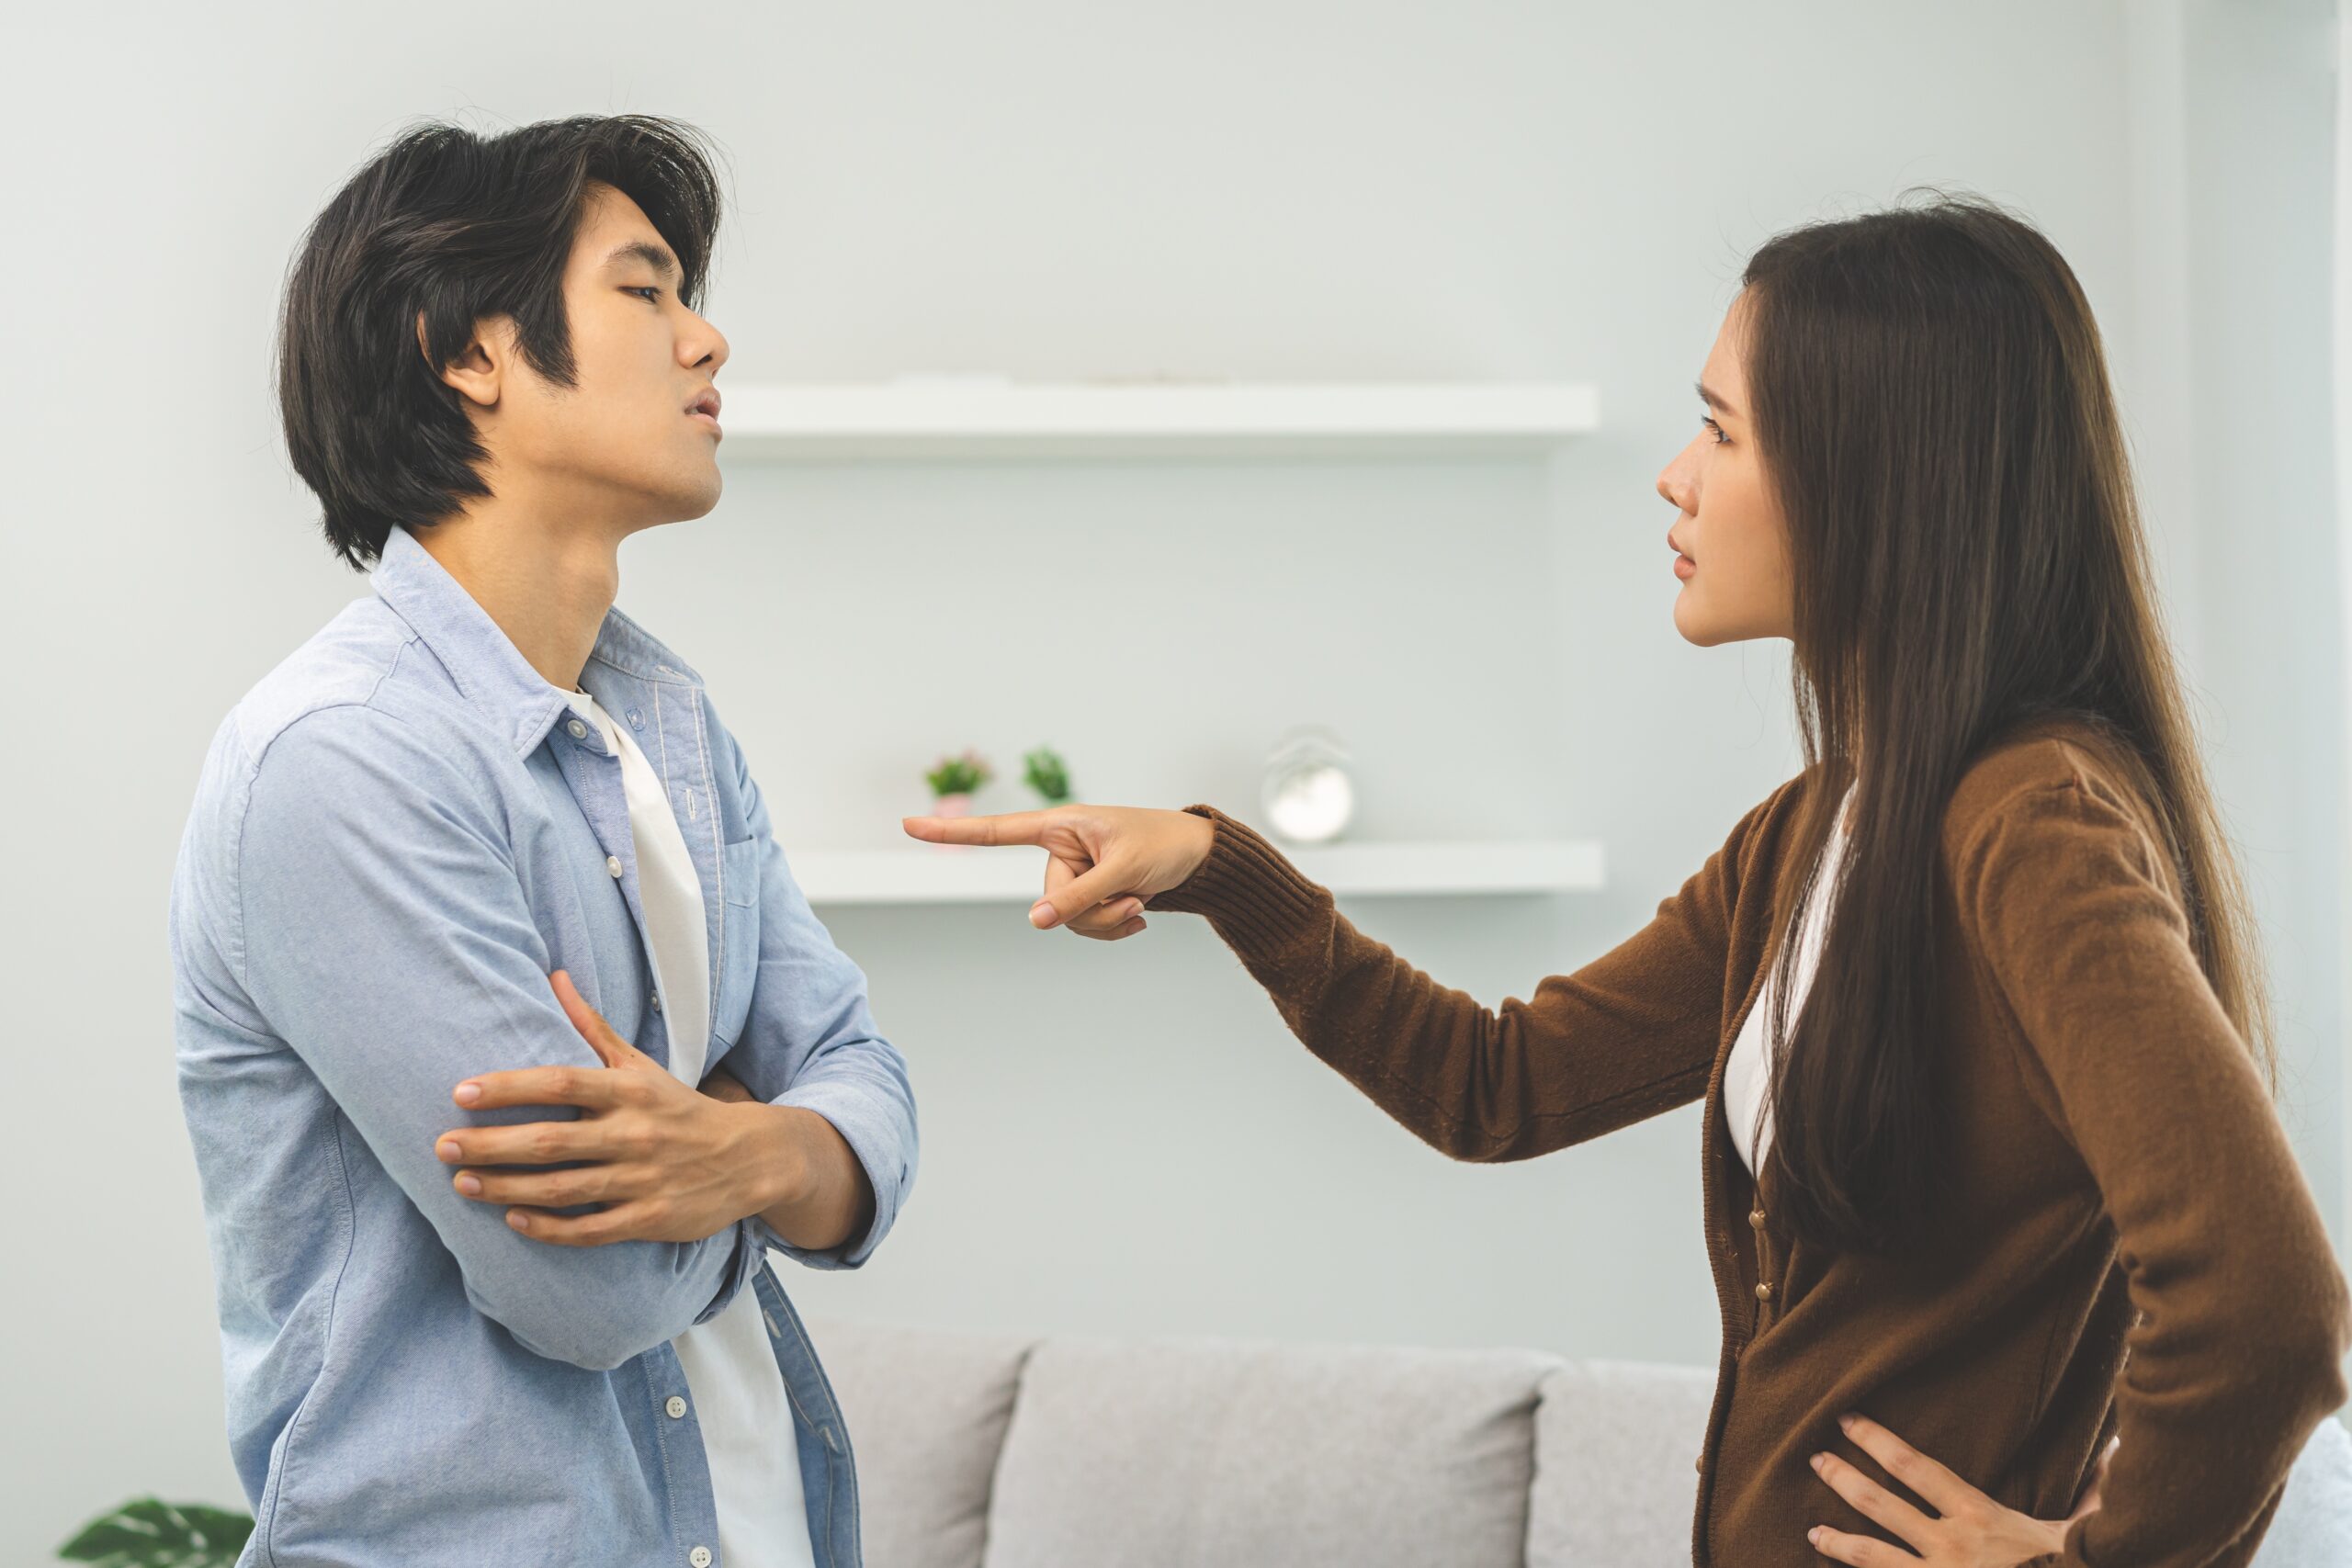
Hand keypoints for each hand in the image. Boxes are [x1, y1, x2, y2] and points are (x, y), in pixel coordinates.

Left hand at [432, 971, 798, 1244]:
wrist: (749, 1158)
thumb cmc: (679, 1108)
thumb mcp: (640, 1064)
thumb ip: (592, 1027)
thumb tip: (556, 977)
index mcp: (629, 1089)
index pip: (560, 1081)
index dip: (508, 1087)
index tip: (461, 1091)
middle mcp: (634, 1133)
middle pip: (551, 1140)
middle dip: (491, 1144)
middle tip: (441, 1145)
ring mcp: (641, 1179)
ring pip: (562, 1188)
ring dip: (506, 1188)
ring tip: (462, 1183)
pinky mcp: (649, 1219)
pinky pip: (589, 1229)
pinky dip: (548, 1227)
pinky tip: (512, 1220)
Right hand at [901, 803, 1215, 939]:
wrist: (1196, 856)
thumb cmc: (1162, 845)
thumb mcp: (1123, 869)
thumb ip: (1079, 896)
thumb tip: (1035, 922)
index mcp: (1060, 825)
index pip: (997, 831)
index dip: (952, 832)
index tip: (908, 824)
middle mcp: (1060, 849)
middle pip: (1048, 899)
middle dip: (1092, 910)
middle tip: (1133, 897)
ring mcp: (1073, 874)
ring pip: (1067, 921)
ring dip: (1106, 921)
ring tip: (1139, 900)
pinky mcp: (1089, 895)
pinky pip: (1085, 927)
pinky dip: (1114, 928)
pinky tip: (1140, 915)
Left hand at [1807, 1412, 2110, 1564]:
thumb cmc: (2072, 1566)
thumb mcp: (2081, 1532)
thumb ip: (2093, 1494)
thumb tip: (2120, 1452)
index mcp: (1978, 1515)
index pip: (1914, 1466)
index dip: (1875, 1439)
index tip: (1846, 1420)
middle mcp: (1949, 1545)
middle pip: (1878, 1503)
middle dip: (1842, 1478)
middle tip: (1814, 1459)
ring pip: (1870, 1555)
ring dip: (1837, 1540)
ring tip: (1812, 1531)